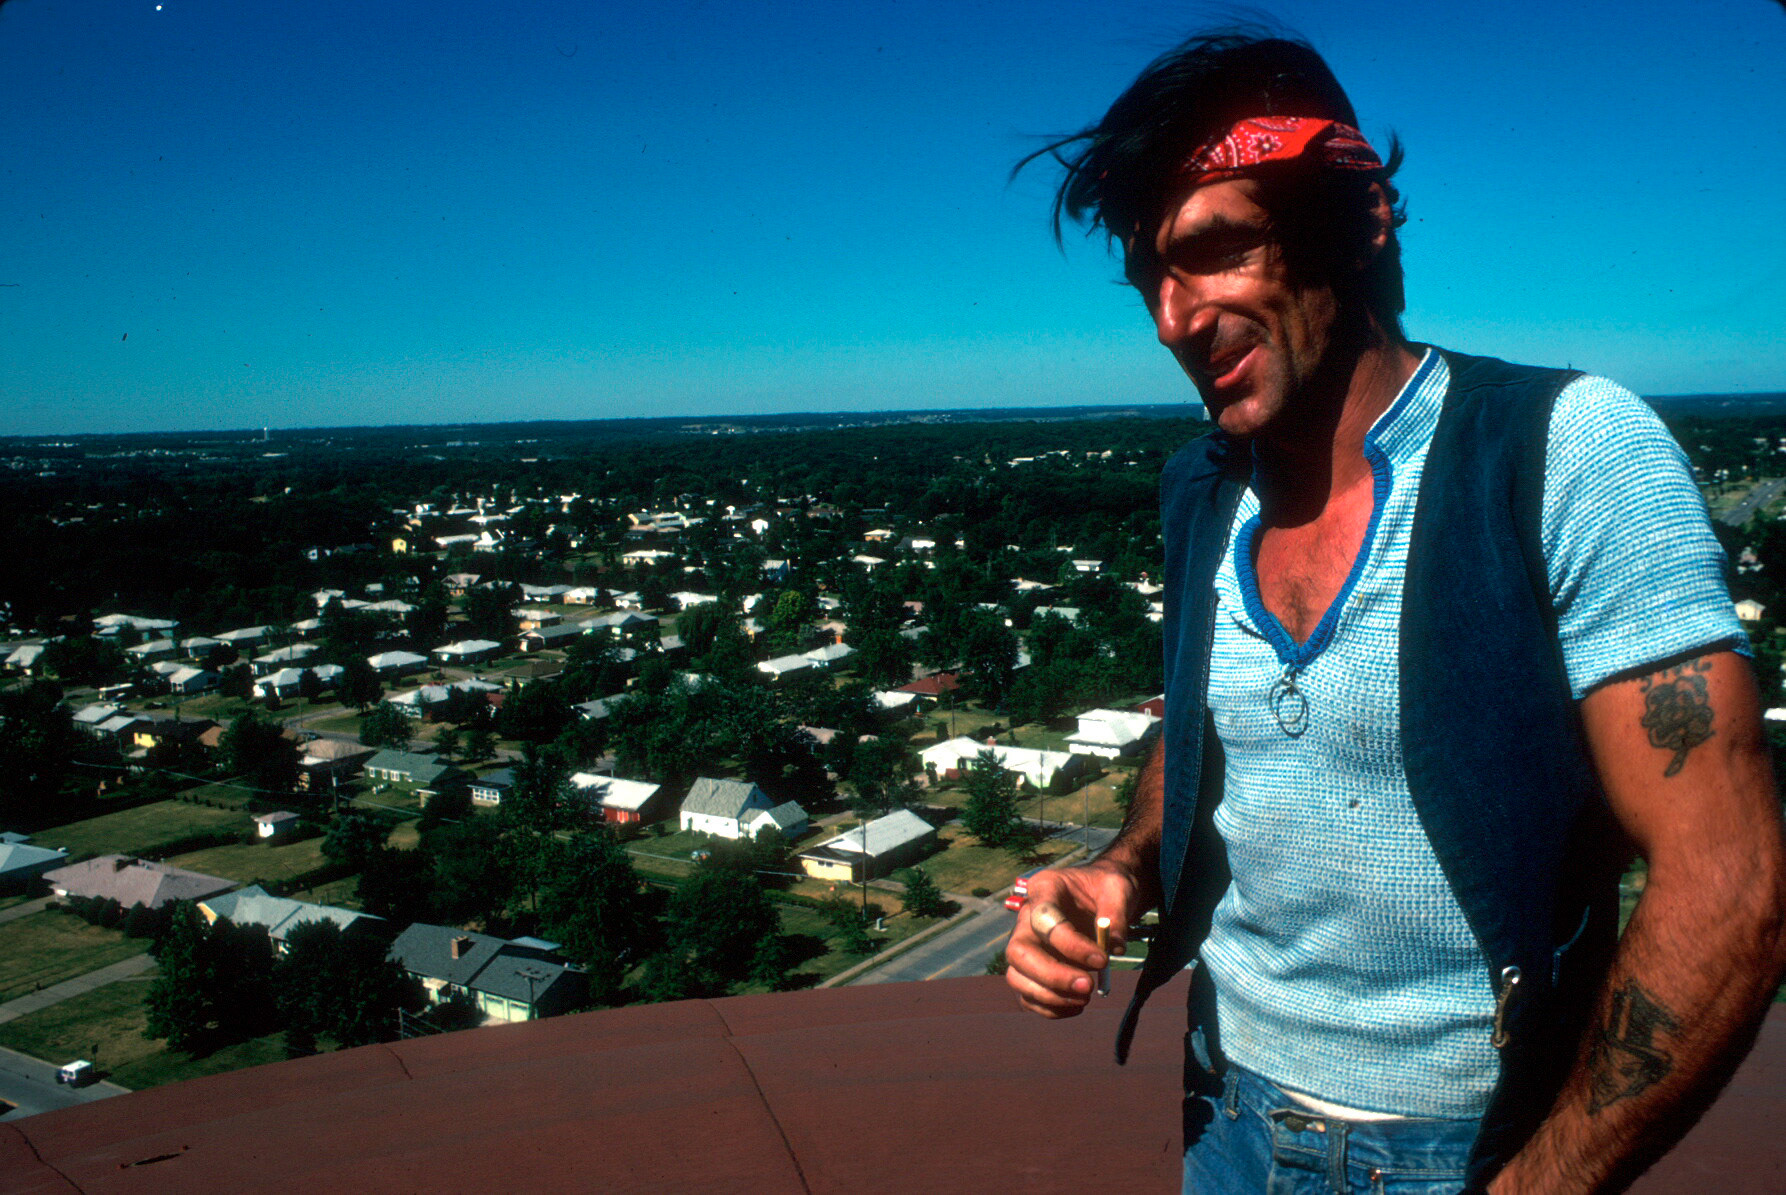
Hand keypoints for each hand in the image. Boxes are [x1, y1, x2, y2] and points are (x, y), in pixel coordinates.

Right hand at [1004, 861, 1143, 1017]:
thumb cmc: (1106, 887)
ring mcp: (1026, 945)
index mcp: (1044, 888)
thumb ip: (1117, 913)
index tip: (1102, 959)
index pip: (1043, 920)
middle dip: (1051, 975)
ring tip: (1085, 998)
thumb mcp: (1118, 888)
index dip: (1070, 945)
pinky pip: (1027, 995)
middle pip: (1018, 952)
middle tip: (1087, 988)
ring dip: (1049, 996)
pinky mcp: (1031, 969)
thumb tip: (1115, 947)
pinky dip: (1049, 1008)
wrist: (1102, 896)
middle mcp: (1026, 918)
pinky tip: (1076, 1006)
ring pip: (1016, 977)